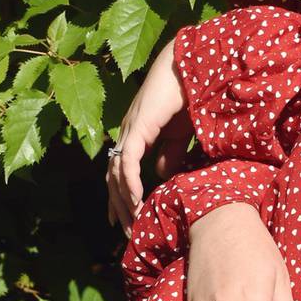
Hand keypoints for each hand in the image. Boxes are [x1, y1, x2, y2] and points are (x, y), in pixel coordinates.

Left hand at [107, 36, 186, 238]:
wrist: (188, 69)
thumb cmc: (186, 95)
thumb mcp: (179, 134)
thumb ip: (170, 153)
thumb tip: (160, 176)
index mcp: (135, 135)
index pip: (119, 171)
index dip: (118, 197)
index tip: (122, 220)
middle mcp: (126, 134)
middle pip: (113, 178)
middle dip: (118, 207)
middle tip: (126, 232)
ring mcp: (129, 130)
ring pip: (116, 173)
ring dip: (123, 201)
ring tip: (132, 223)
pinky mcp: (138, 127)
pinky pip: (128, 161)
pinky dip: (130, 183)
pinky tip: (136, 200)